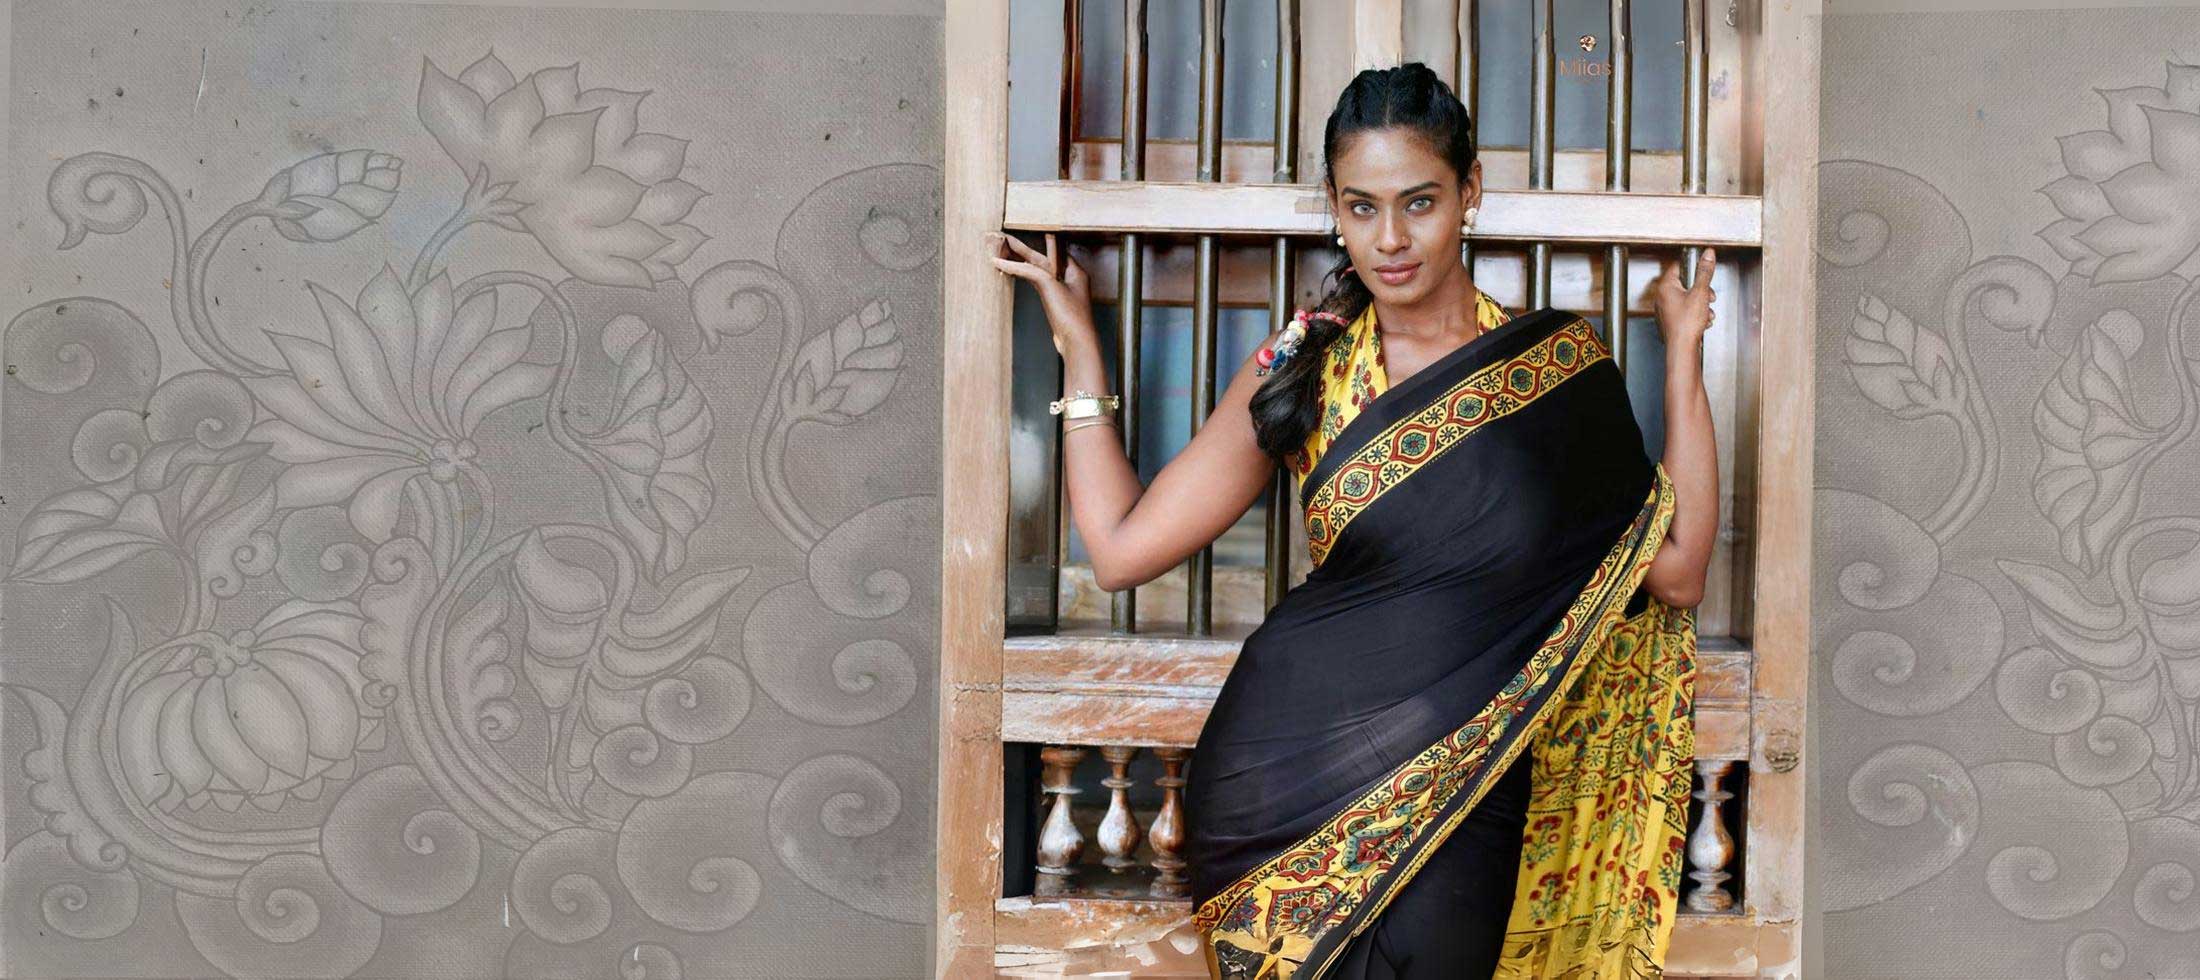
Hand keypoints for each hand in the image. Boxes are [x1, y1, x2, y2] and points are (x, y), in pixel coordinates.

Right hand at [987, 231, 1096, 356]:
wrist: (1075, 343)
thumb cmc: (1072, 316)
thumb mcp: (1050, 286)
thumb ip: (1030, 271)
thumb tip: (1010, 262)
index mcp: (1075, 270)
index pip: (1052, 249)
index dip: (1034, 241)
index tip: (1020, 236)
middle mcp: (1069, 278)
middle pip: (1043, 260)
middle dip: (1023, 251)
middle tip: (1005, 241)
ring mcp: (1060, 291)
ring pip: (1038, 272)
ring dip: (1022, 263)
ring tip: (1004, 253)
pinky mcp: (1053, 302)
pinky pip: (1036, 284)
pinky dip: (1024, 277)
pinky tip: (1014, 271)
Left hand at [1652, 247, 1717, 350]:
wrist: (1683, 348)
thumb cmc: (1686, 323)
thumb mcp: (1700, 293)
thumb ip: (1704, 272)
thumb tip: (1708, 255)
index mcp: (1665, 287)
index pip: (1679, 266)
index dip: (1694, 268)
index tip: (1704, 269)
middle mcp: (1662, 298)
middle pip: (1686, 284)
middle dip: (1702, 291)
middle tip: (1709, 297)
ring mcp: (1665, 310)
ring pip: (1688, 299)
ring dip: (1702, 304)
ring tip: (1707, 312)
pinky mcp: (1671, 321)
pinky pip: (1686, 311)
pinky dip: (1697, 314)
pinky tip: (1703, 321)